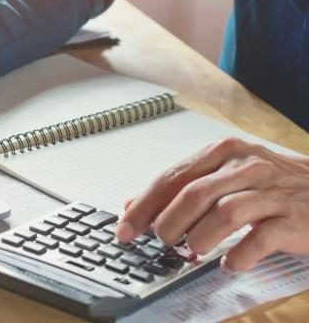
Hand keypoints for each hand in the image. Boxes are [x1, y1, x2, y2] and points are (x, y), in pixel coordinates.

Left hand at [116, 137, 308, 270]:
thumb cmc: (272, 184)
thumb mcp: (225, 174)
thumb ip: (180, 188)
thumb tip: (133, 206)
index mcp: (223, 152)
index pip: (172, 177)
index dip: (144, 205)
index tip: (125, 228)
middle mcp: (245, 166)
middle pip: (193, 194)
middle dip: (169, 224)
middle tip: (163, 242)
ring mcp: (270, 192)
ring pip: (223, 214)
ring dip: (200, 238)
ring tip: (194, 251)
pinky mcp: (292, 218)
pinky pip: (259, 239)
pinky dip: (239, 255)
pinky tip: (231, 263)